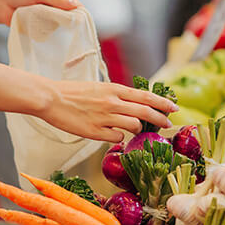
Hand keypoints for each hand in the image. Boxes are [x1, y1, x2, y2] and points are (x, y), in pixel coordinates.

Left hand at [0, 0, 78, 32]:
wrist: (0, 4)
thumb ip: (56, 0)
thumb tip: (76, 5)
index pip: (74, 2)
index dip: (78, 11)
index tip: (81, 20)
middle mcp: (55, 5)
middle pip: (70, 15)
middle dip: (71, 22)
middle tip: (73, 30)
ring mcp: (48, 17)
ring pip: (60, 25)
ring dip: (59, 28)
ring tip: (58, 32)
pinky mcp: (41, 27)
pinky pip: (50, 32)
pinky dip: (49, 33)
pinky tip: (49, 35)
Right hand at [39, 81, 177, 142]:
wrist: (51, 98)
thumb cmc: (72, 92)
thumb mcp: (98, 87)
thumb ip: (116, 95)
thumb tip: (132, 105)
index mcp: (113, 89)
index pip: (145, 96)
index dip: (162, 102)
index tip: (174, 108)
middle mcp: (112, 102)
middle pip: (145, 112)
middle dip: (160, 119)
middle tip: (168, 125)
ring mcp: (104, 117)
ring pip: (134, 126)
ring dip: (138, 129)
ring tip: (135, 130)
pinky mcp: (95, 132)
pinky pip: (116, 137)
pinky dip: (118, 136)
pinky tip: (112, 134)